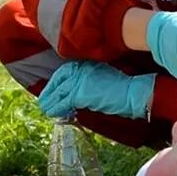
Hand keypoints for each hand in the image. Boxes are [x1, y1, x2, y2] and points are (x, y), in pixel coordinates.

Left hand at [38, 61, 153, 118]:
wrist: (132, 92)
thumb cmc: (123, 87)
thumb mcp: (104, 76)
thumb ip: (89, 79)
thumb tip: (77, 90)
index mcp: (87, 63)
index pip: (64, 70)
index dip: (55, 81)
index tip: (51, 89)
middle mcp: (81, 69)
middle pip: (58, 80)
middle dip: (49, 91)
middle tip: (44, 101)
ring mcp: (79, 80)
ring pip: (58, 92)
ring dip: (50, 101)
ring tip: (46, 108)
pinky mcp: (80, 93)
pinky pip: (63, 102)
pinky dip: (56, 108)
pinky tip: (53, 113)